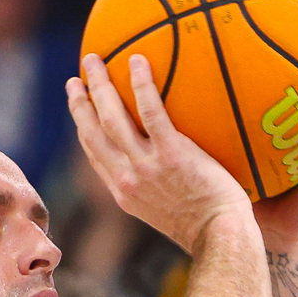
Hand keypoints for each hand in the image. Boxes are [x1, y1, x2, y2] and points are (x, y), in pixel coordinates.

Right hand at [68, 52, 253, 254]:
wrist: (220, 237)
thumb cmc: (206, 227)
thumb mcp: (169, 213)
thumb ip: (158, 189)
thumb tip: (166, 170)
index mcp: (124, 193)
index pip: (95, 154)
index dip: (83, 127)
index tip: (79, 107)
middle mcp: (127, 179)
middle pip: (93, 132)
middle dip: (79, 102)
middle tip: (77, 77)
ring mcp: (146, 167)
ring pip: (112, 118)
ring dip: (99, 85)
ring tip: (95, 59)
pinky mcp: (172, 155)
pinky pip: (151, 111)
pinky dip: (141, 84)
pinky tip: (137, 61)